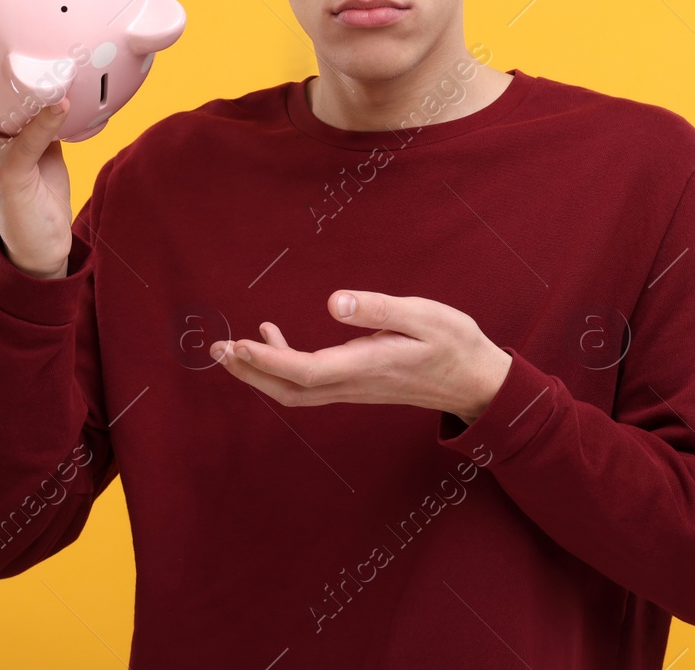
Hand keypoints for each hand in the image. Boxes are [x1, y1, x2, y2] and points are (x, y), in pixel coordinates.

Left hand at [209, 291, 513, 423]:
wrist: (476, 382)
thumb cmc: (454, 344)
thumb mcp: (424, 316)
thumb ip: (379, 309)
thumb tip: (334, 302)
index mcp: (367, 366)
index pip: (305, 371)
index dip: (267, 361)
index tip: (237, 346)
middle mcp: (355, 384)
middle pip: (290, 390)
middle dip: (250, 373)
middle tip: (217, 349)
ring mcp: (354, 389)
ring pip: (296, 392)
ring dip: (261, 373)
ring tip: (233, 349)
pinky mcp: (357, 385)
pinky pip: (310, 385)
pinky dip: (283, 368)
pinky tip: (275, 339)